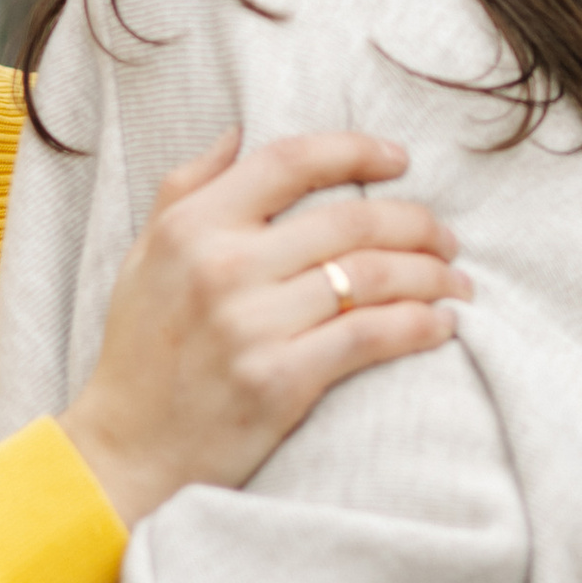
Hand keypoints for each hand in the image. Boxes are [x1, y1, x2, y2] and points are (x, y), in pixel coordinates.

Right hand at [63, 128, 470, 526]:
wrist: (126, 452)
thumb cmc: (141, 352)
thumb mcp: (145, 256)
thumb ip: (186, 187)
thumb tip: (236, 130)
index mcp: (192, 226)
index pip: (292, 161)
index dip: (358, 151)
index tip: (401, 159)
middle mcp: (222, 266)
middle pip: (350, 220)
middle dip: (416, 223)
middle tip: (445, 238)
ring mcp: (251, 324)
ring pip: (370, 276)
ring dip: (430, 275)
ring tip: (455, 282)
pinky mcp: (279, 379)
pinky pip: (370, 336)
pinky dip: (418, 325)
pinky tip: (440, 326)